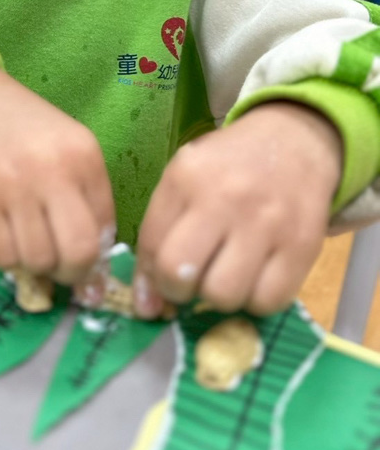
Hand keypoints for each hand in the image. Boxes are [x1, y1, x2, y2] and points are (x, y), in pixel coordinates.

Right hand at [0, 53, 114, 283]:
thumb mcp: (73, 152)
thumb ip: (90, 202)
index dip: (99, 258)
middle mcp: (51, 171)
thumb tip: (94, 270)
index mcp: (84, 157)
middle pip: (76, 252)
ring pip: (37, 261)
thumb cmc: (33, 134)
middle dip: (73, 273)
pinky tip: (10, 240)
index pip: (106, 230)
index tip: (88, 265)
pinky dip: (8, 260)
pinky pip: (0, 257)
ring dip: (38, 267)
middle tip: (63, 268)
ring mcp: (11, 187)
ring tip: (33, 247)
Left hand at [133, 102, 341, 317]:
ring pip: (224, 295)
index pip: (152, 246)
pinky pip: (269, 302)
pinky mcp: (303, 246)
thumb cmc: (227, 167)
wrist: (292, 143)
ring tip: (225, 276)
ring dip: (219, 298)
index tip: (159, 286)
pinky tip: (255, 279)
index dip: (150, 279)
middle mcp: (225, 199)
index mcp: (186, 178)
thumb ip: (158, 235)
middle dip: (178, 291)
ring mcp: (266, 223)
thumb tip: (146, 306)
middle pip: (181, 274)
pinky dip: (257, 301)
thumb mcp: (184, 181)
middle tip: (191, 282)